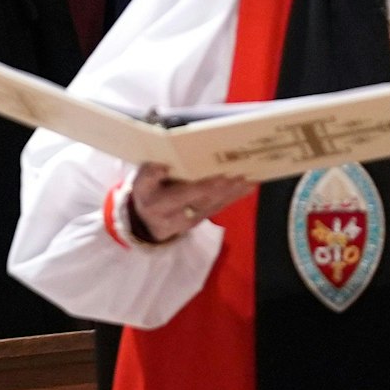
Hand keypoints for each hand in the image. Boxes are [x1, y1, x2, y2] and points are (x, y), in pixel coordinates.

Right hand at [128, 165, 252, 242]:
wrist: (146, 222)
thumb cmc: (146, 193)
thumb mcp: (140, 182)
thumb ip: (150, 173)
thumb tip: (163, 167)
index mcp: (160, 204)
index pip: (185, 195)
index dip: (204, 187)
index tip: (221, 177)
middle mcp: (178, 215)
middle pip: (206, 201)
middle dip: (225, 189)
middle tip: (242, 175)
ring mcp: (192, 220)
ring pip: (215, 205)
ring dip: (234, 192)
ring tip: (249, 179)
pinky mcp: (201, 219)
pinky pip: (219, 207)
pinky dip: (235, 197)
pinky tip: (248, 187)